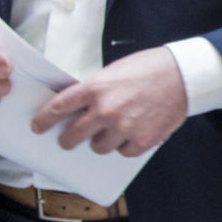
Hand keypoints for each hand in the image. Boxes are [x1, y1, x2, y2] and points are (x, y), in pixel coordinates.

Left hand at [30, 47, 187, 157]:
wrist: (184, 75)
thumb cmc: (150, 68)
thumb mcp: (114, 71)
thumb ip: (95, 90)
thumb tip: (79, 108)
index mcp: (95, 88)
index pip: (58, 107)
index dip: (44, 119)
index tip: (38, 126)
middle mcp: (105, 110)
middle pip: (73, 135)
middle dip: (68, 139)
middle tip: (69, 139)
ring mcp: (124, 127)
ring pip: (99, 147)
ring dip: (101, 141)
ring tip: (112, 131)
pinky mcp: (142, 140)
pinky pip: (123, 152)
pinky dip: (126, 146)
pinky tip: (132, 134)